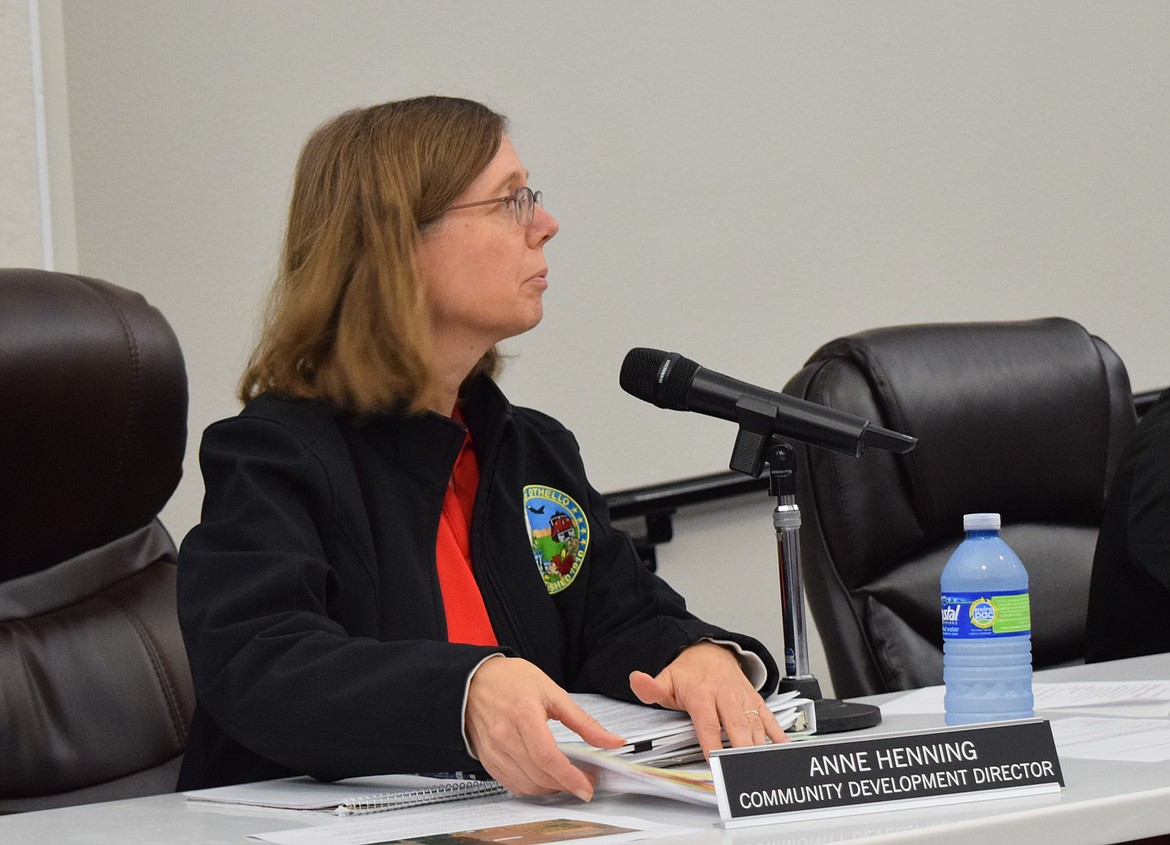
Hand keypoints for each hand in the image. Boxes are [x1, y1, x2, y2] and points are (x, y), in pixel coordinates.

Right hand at [465, 657, 624, 799]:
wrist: (475, 679)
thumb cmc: (511, 680)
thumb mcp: (552, 692)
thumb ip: (583, 721)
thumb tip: (611, 740)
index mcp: (524, 716)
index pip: (549, 758)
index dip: (571, 777)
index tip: (588, 786)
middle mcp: (505, 737)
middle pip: (540, 775)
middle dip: (566, 784)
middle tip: (584, 779)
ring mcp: (494, 751)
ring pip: (526, 785)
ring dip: (550, 788)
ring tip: (565, 779)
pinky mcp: (487, 759)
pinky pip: (511, 784)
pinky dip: (531, 787)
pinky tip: (543, 778)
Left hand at [628, 641, 787, 758]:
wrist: (709, 650)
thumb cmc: (688, 672)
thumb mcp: (665, 678)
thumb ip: (650, 687)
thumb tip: (636, 680)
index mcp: (702, 693)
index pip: (708, 723)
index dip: (712, 743)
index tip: (714, 760)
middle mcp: (725, 694)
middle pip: (736, 725)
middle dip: (741, 749)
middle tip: (742, 769)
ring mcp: (743, 697)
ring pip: (754, 724)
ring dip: (759, 746)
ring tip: (762, 766)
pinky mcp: (755, 699)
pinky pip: (769, 717)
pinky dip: (777, 733)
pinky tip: (782, 748)